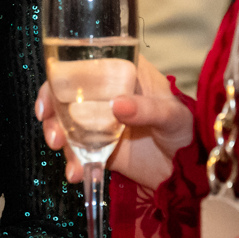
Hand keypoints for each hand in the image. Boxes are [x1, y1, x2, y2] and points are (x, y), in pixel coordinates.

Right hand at [40, 55, 191, 190]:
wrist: (187, 171)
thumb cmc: (185, 131)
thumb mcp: (172, 116)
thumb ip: (148, 109)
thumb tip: (117, 105)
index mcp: (124, 73)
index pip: (86, 64)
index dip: (62, 76)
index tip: (51, 96)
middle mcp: (106, 93)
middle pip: (67, 92)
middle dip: (52, 111)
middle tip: (55, 135)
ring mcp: (99, 120)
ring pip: (66, 121)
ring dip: (57, 135)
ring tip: (65, 156)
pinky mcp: (97, 145)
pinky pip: (76, 149)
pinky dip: (72, 160)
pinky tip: (76, 173)